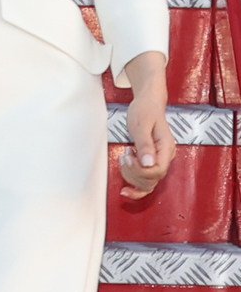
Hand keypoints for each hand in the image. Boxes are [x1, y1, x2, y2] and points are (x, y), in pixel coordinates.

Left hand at [119, 58, 175, 200]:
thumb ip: (145, 145)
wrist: (148, 102)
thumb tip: (148, 163)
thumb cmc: (145, 110)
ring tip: (125, 158)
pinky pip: (147, 181)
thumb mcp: (141, 125)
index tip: (128, 158)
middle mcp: (166, 157)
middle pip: (152, 179)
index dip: (140, 170)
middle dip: (134, 172)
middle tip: (124, 156)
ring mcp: (160, 161)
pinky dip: (136, 187)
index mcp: (166, 148)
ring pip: (148, 183)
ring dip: (132, 176)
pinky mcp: (152, 162)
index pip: (157, 171)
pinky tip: (126, 188)